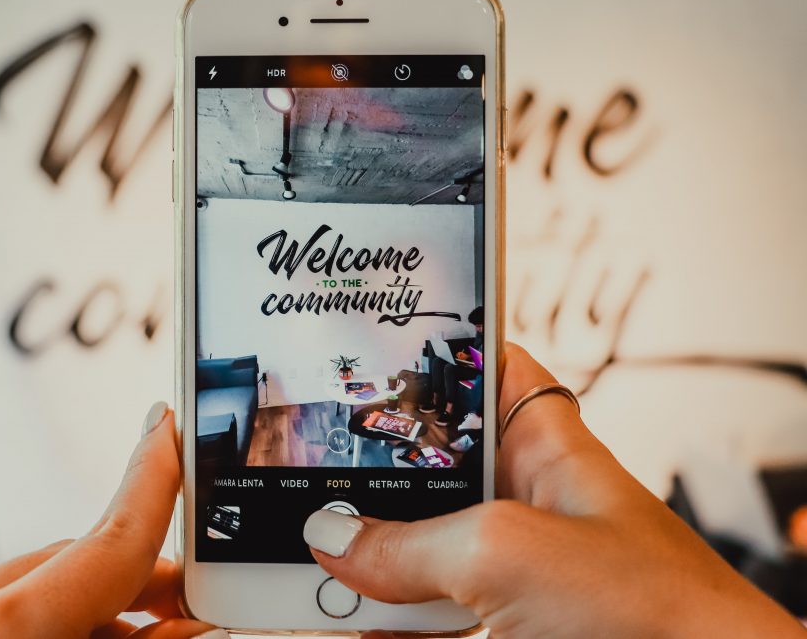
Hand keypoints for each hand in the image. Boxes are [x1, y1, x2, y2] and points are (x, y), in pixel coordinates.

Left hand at [0, 403, 223, 638]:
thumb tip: (187, 617)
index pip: (108, 540)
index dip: (154, 479)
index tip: (168, 427)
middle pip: (75, 562)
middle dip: (138, 577)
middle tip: (191, 600)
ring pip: (39, 586)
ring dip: (97, 607)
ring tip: (145, 634)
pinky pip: (2, 610)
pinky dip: (50, 622)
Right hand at [304, 344, 804, 638]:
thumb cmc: (661, 616)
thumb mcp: (511, 553)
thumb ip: (411, 542)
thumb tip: (332, 537)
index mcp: (543, 447)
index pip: (482, 370)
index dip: (430, 351)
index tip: (361, 348)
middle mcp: (522, 505)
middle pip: (426, 470)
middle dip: (364, 476)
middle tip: (301, 475)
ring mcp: (509, 576)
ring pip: (416, 552)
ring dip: (360, 557)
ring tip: (298, 550)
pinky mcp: (497, 631)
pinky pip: (423, 618)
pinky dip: (380, 620)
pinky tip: (340, 616)